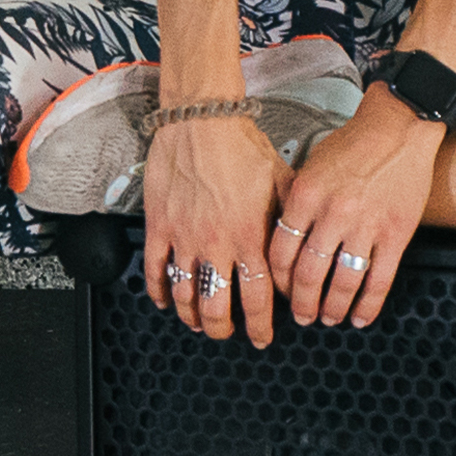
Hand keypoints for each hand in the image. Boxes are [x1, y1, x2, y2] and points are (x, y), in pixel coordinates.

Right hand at [140, 109, 285, 348]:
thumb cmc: (242, 146)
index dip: (260, 326)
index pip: (257, 299)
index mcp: (250, 236)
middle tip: (228, 333)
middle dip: (223, 329)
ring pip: (184, 294)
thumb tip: (300, 256)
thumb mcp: (283, 183)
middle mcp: (216, 243)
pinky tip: (166, 299)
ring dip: (192, 316)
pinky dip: (159, 291)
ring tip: (199, 322)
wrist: (202, 119)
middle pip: (217, 307)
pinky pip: (155, 269)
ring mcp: (184, 237)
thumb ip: (290, 225)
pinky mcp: (160, 225)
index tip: (261, 336)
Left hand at [269, 94, 443, 329]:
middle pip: (308, 274)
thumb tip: (285, 237)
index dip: (278, 279)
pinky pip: (379, 280)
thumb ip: (297, 202)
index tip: (280, 290)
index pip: (280, 251)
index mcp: (305, 196)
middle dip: (301, 303)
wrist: (398, 126)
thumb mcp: (310, 166)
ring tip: (328, 318)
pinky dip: (368, 305)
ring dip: (332, 308)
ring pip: (343, 283)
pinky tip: (361, 316)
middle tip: (301, 315)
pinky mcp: (396, 234)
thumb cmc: (355, 142)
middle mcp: (332, 214)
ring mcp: (366, 227)